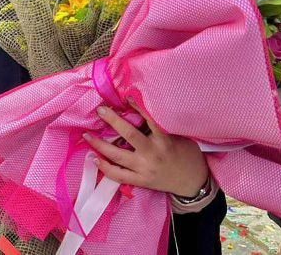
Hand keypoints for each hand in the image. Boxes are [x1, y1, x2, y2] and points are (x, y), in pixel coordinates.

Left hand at [84, 99, 208, 196]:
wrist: (192, 183)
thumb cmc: (187, 155)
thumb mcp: (179, 136)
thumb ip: (161, 126)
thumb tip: (142, 109)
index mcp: (165, 141)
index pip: (150, 120)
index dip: (138, 107)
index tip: (127, 96)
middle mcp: (152, 154)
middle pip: (129, 135)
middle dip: (113, 121)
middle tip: (100, 110)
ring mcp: (145, 170)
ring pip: (118, 157)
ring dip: (100, 145)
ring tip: (87, 135)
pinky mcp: (140, 181)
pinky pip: (119, 175)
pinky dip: (105, 168)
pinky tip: (95, 159)